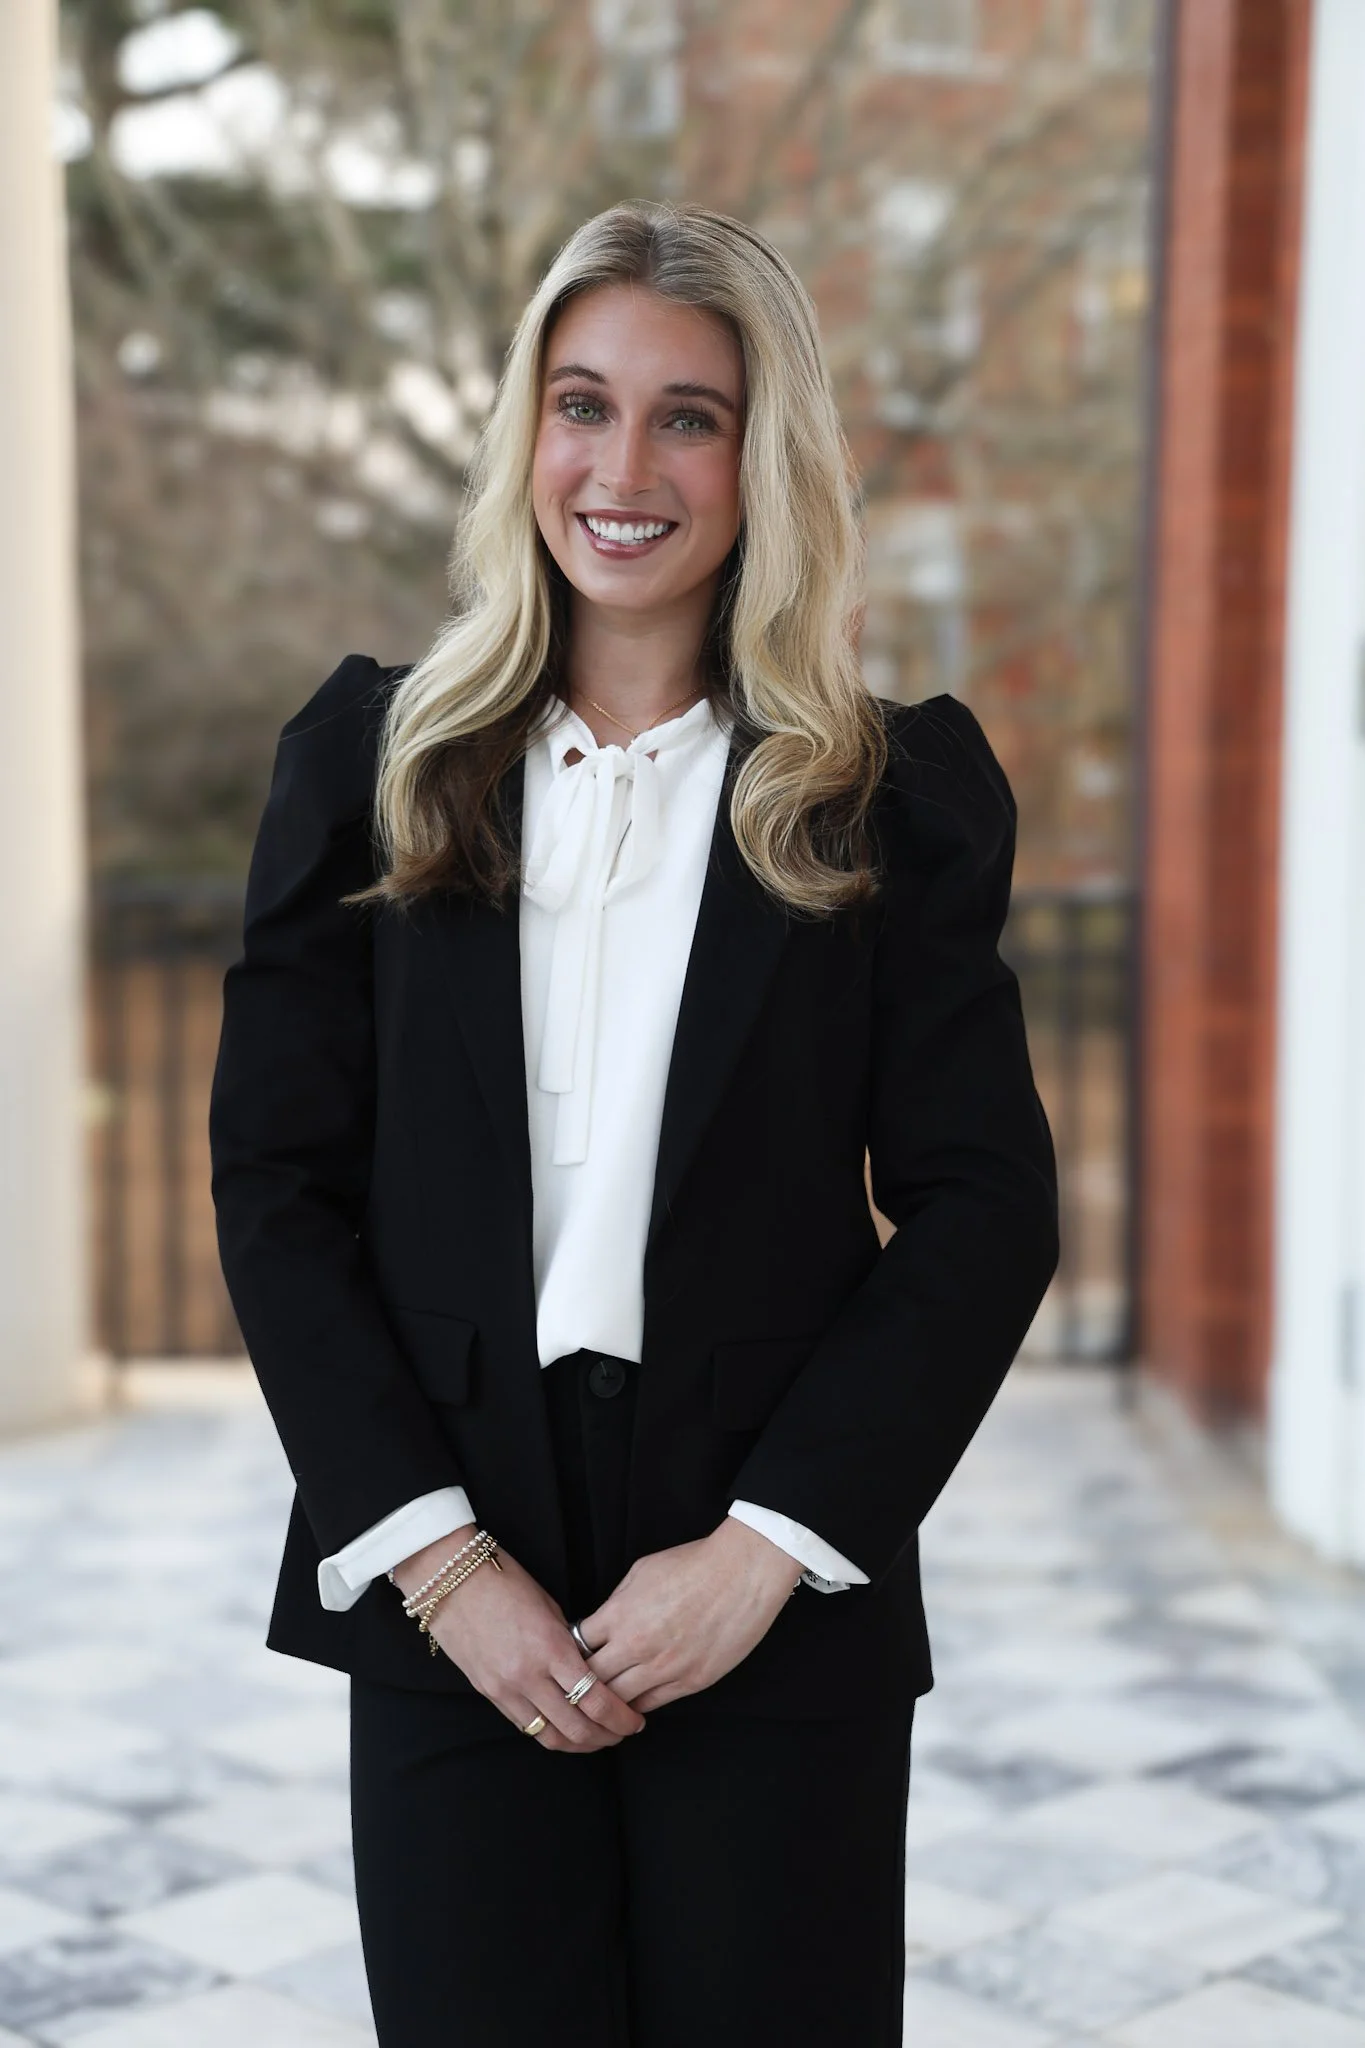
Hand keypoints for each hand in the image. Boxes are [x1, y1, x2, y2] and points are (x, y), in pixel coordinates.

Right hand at [391, 1526, 645, 1751]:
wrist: (450, 1578)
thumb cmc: (505, 1581)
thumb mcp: (549, 1609)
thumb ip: (568, 1645)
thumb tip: (587, 1670)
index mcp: (551, 1648)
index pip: (596, 1700)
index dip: (621, 1717)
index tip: (636, 1720)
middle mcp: (528, 1676)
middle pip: (577, 1728)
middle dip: (607, 1737)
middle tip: (623, 1733)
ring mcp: (505, 1688)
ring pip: (550, 1736)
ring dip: (579, 1744)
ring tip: (598, 1738)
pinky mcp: (488, 1693)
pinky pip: (525, 1725)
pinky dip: (549, 1732)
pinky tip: (565, 1730)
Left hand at [579, 1518, 801, 1712]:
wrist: (742, 1573)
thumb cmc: (693, 1564)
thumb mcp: (641, 1571)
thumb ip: (617, 1602)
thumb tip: (604, 1622)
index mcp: (619, 1615)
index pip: (577, 1647)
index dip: (572, 1652)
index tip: (573, 1655)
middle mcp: (636, 1646)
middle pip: (592, 1680)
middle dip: (583, 1682)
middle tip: (582, 1685)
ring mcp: (664, 1668)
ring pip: (619, 1700)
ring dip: (609, 1700)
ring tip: (603, 1701)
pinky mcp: (690, 1682)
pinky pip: (652, 1704)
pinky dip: (638, 1705)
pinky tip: (633, 1703)